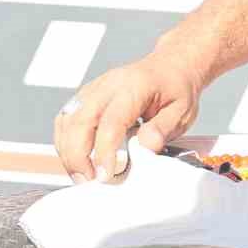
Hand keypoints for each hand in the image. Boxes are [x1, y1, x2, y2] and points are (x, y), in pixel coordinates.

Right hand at [53, 51, 203, 183]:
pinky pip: (66, 119)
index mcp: (134, 87)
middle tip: (87, 181)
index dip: (104, 153)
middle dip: (77, 156)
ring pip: (67, 121)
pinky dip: (65, 142)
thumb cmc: (175, 88)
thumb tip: (146, 147)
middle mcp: (108, 85)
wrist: (170, 66)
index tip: (106, 176)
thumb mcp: (182, 110)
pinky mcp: (86, 96)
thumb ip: (164, 129)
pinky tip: (76, 159)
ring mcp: (94, 89)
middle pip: (79, 122)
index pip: (111, 123)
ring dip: (68, 152)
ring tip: (81, 175)